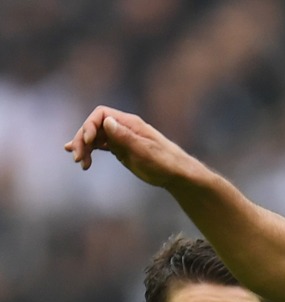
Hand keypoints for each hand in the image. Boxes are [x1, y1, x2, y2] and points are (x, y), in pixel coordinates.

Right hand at [64, 106, 199, 189]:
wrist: (177, 174)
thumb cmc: (165, 162)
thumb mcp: (145, 151)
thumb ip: (126, 137)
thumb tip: (107, 121)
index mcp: (131, 124)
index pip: (102, 114)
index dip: (89, 125)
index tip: (87, 141)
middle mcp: (124, 128)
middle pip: (94, 126)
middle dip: (82, 139)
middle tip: (77, 158)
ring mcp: (121, 139)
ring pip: (95, 137)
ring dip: (84, 147)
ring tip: (80, 163)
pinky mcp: (121, 150)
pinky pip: (101, 146)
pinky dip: (90, 151)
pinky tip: (83, 159)